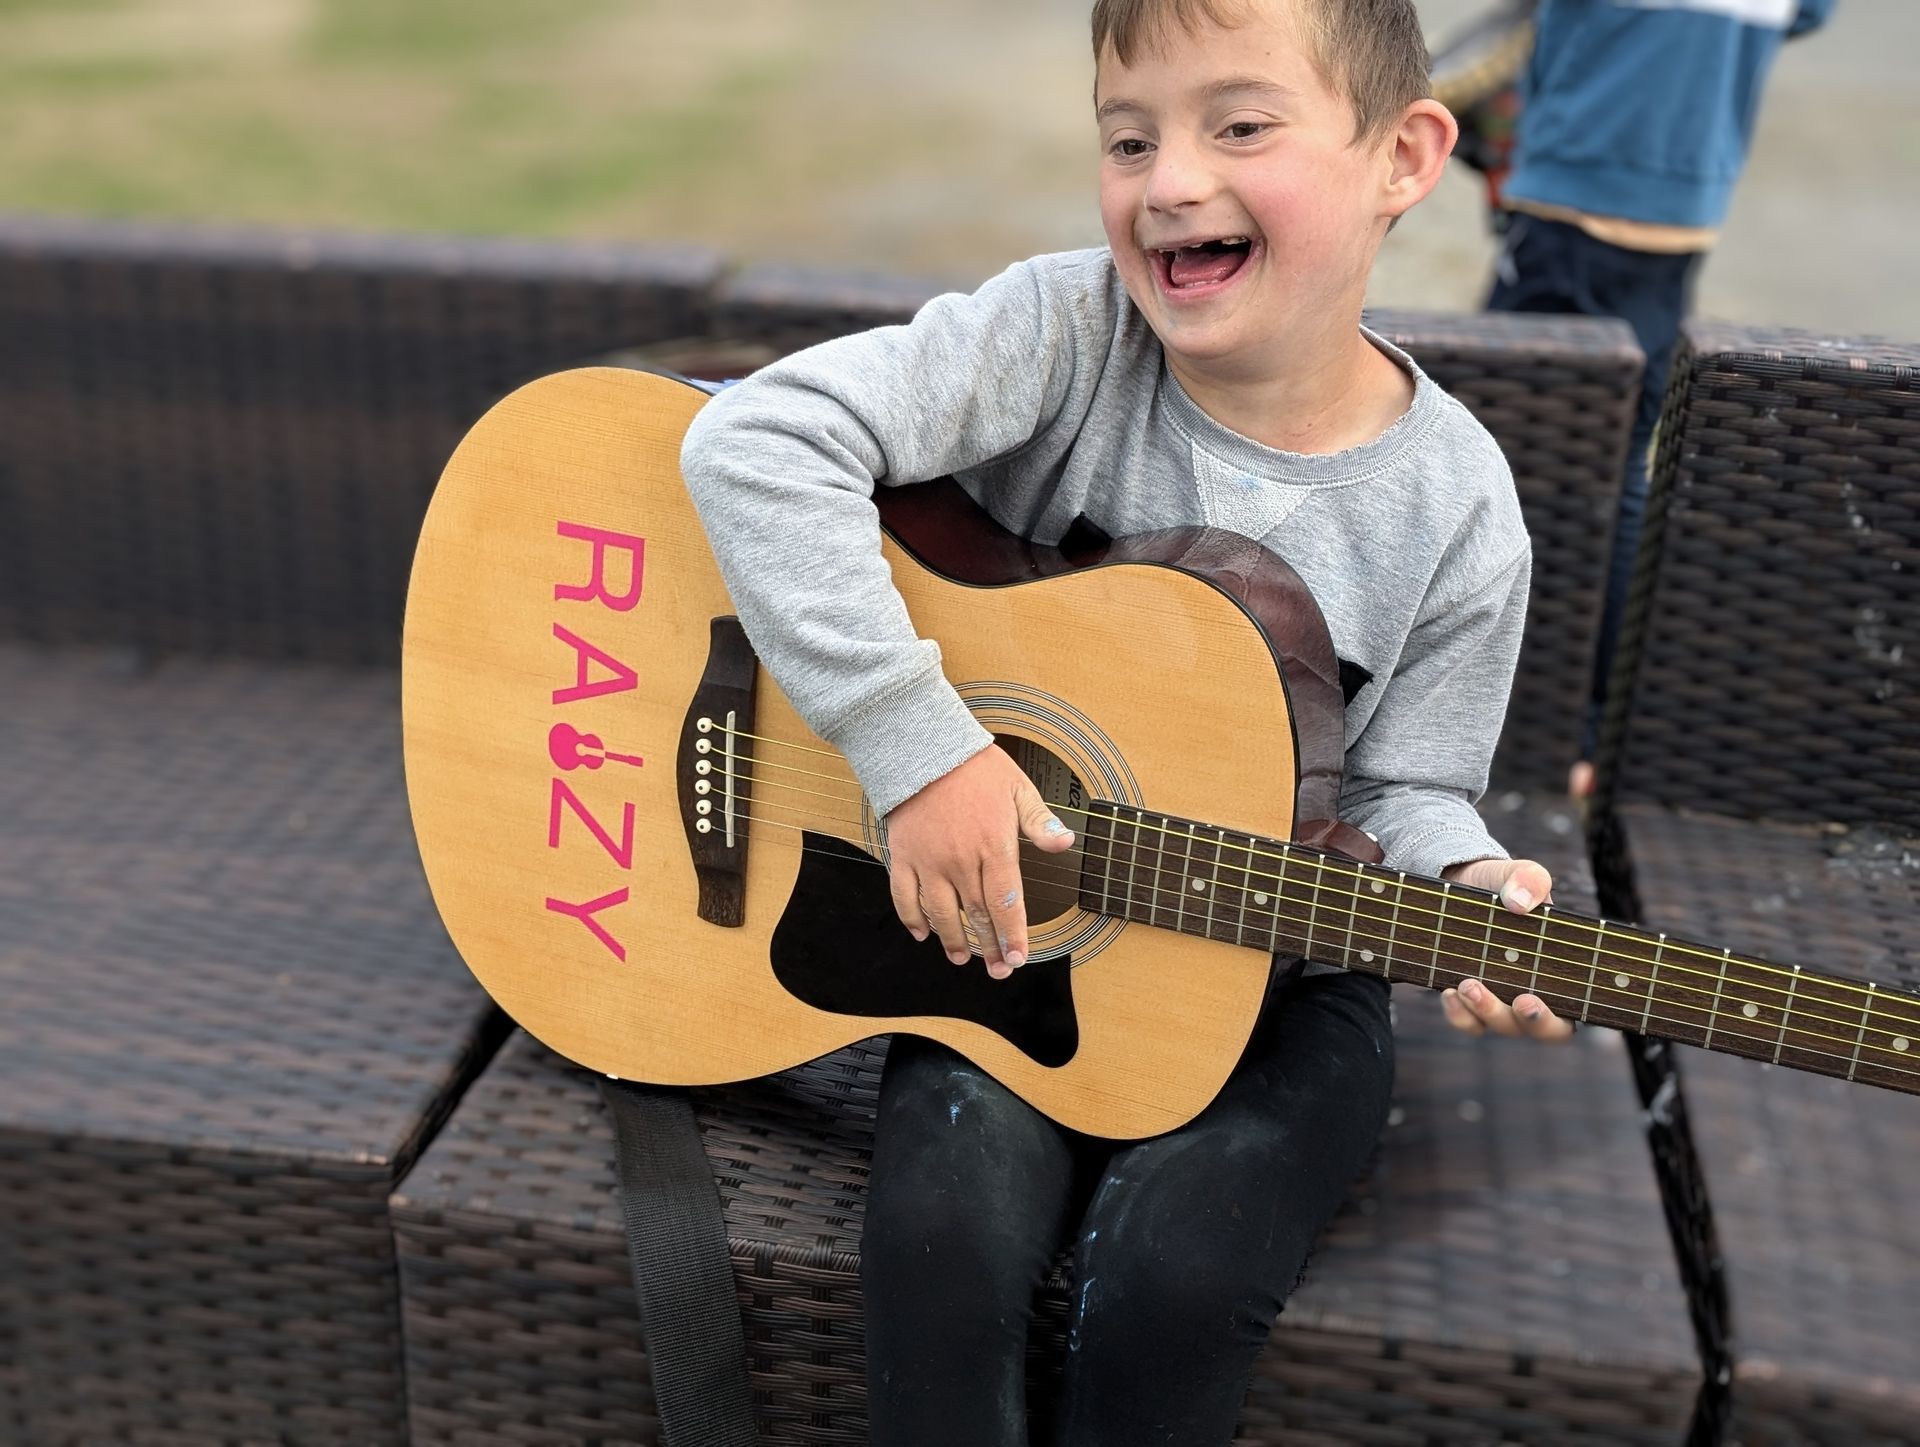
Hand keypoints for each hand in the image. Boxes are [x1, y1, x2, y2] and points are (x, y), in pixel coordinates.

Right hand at [884, 744, 1075, 978]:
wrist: (922, 746)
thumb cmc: (974, 767)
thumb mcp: (1017, 787)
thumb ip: (1040, 822)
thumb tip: (1065, 844)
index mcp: (993, 846)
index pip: (1006, 902)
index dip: (1012, 935)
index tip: (1017, 959)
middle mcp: (961, 860)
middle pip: (977, 915)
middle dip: (989, 947)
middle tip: (998, 969)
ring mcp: (929, 861)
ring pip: (940, 913)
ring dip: (952, 941)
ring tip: (961, 958)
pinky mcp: (903, 856)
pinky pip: (904, 897)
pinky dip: (912, 920)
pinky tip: (922, 934)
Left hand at [1437, 856, 1574, 1042]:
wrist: (1463, 884)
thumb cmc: (1505, 885)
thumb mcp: (1521, 875)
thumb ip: (1531, 880)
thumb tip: (1521, 903)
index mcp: (1560, 973)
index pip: (1570, 1014)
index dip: (1556, 1019)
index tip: (1531, 999)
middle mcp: (1533, 993)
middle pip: (1540, 1029)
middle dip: (1529, 1022)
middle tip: (1518, 1000)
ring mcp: (1500, 1000)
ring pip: (1499, 1026)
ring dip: (1485, 1012)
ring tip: (1467, 985)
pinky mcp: (1470, 999)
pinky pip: (1467, 1021)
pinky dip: (1458, 1013)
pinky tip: (1448, 990)